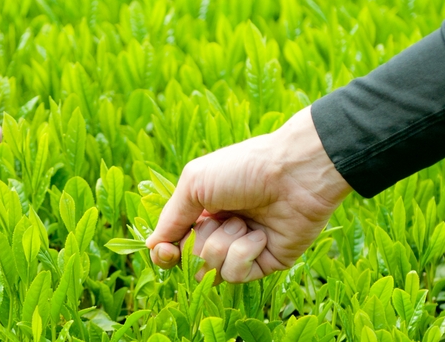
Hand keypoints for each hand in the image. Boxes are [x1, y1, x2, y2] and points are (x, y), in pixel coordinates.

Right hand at [145, 106, 351, 282]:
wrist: (292, 174)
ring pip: (212, 272)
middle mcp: (221, 232)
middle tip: (221, 218)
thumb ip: (171, 218)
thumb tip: (152, 247)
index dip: (166, 253)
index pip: (174, 245)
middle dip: (201, 241)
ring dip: (223, 245)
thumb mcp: (194, 184)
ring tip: (243, 222)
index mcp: (202, 210)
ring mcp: (244, 249)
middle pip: (190, 261)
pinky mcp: (266, 263)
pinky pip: (237, 275)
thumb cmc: (242, 169)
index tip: (167, 251)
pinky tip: (260, 234)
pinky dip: (244, 253)